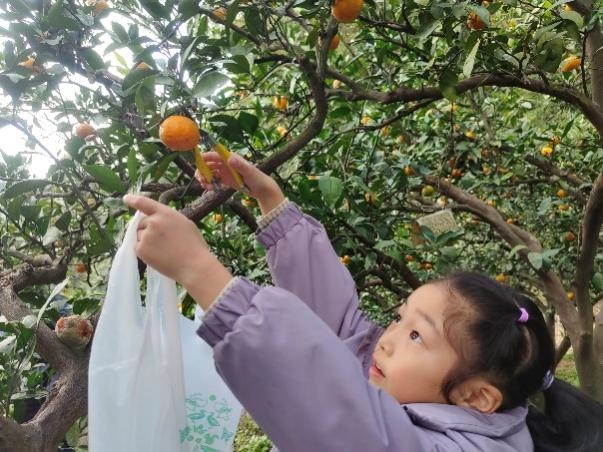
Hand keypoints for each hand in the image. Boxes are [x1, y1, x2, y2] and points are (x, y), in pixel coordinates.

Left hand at [123, 194, 231, 309]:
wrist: (194, 265)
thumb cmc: (194, 245)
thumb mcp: (184, 223)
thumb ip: (168, 218)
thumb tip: (155, 219)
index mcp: (165, 213)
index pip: (144, 202)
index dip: (133, 199)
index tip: (126, 198)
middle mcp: (153, 222)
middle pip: (141, 222)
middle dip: (146, 229)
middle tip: (161, 241)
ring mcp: (146, 236)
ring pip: (139, 235)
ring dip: (145, 240)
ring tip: (162, 250)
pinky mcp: (141, 249)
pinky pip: (137, 247)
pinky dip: (144, 251)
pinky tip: (158, 256)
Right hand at [196, 152, 284, 214]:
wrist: (262, 189)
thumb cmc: (257, 178)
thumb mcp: (249, 171)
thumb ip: (240, 165)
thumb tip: (230, 158)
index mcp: (230, 158)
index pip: (214, 155)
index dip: (205, 157)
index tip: (197, 163)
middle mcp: (226, 163)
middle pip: (209, 164)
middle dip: (203, 170)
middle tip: (201, 179)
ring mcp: (225, 172)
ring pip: (210, 172)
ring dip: (205, 178)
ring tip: (205, 186)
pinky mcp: (226, 180)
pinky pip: (214, 180)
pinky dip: (210, 183)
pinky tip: (210, 188)